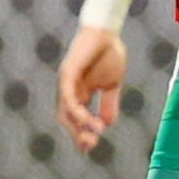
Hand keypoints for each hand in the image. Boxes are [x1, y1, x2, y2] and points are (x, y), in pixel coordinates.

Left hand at [57, 24, 126, 152]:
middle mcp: (69, 90)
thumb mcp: (112, 84)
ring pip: (65, 112)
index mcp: (79, 93)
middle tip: (89, 147)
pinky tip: (87, 120)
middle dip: (77, 135)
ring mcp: (66, 83)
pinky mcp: (67, 74)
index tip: (91, 146)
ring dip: (78, 126)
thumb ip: (109, 103)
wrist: (107, 31)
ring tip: (94, 136)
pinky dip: (77, 111)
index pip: (76, 119)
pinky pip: (68, 98)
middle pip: (67, 119)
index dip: (81, 134)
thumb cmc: (109, 53)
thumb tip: (107, 124)